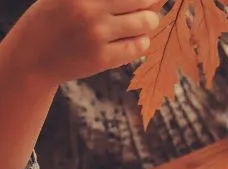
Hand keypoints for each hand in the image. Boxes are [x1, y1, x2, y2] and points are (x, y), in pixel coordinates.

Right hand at [11, 0, 159, 86]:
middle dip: (149, 2)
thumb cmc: (55, 18)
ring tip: (142, 22)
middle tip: (147, 6)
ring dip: (149, 21)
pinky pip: (139, 46)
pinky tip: (134, 39)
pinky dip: (142, 41)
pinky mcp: (102, 58)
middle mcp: (87, 9)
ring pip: (146, 22)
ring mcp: (96, 34)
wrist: (32, 57)